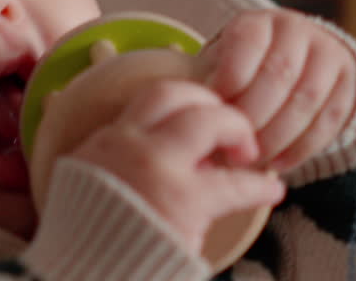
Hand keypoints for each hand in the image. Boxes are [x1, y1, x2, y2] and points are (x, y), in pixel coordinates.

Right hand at [68, 78, 285, 253]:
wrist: (84, 276)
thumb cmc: (92, 244)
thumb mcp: (93, 189)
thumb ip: (129, 164)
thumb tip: (186, 158)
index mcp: (105, 142)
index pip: (150, 99)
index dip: (184, 102)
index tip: (201, 116)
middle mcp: (126, 143)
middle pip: (176, 93)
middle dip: (209, 102)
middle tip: (229, 125)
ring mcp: (155, 167)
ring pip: (207, 121)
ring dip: (235, 130)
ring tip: (250, 153)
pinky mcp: (183, 200)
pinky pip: (233, 184)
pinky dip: (257, 186)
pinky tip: (271, 191)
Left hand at [200, 9, 355, 172]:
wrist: (301, 65)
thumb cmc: (245, 73)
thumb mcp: (224, 65)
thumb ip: (211, 85)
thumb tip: (201, 120)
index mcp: (259, 22)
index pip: (247, 43)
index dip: (229, 80)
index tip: (214, 112)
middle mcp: (296, 30)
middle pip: (278, 74)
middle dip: (253, 116)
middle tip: (234, 146)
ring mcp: (327, 54)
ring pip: (306, 100)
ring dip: (277, 137)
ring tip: (253, 160)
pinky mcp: (349, 84)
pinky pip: (328, 120)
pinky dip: (301, 148)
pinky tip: (278, 164)